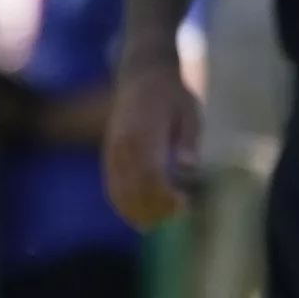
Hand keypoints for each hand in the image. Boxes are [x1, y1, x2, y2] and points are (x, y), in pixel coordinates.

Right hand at [102, 40, 206, 230]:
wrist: (142, 75)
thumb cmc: (172, 95)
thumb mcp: (190, 111)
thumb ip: (187, 139)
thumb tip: (188, 166)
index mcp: (145, 133)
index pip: (152, 176)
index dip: (166, 197)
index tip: (186, 205)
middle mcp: (124, 144)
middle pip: (135, 188)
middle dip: (155, 208)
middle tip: (177, 215)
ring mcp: (113, 150)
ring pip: (119, 190)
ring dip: (137, 211)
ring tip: (158, 222)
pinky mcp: (108, 153)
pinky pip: (110, 185)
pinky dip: (122, 203)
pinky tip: (136, 215)